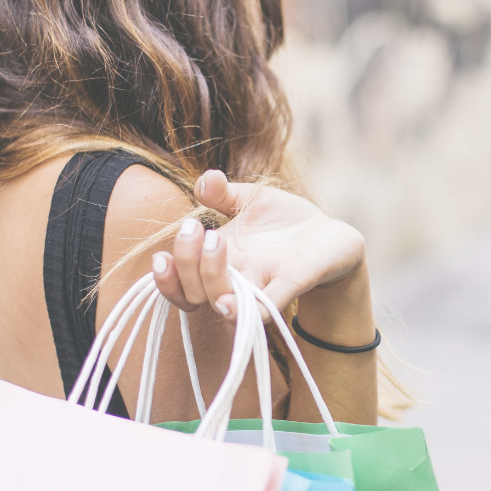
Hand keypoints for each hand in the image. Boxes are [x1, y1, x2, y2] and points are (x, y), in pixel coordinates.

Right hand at [150, 170, 366, 321]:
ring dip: (210, 276)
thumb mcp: (251, 200)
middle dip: (187, 262)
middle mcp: (235, 278)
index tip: (161, 257)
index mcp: (218, 260)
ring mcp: (261, 284)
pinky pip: (265, 307)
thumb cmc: (284, 222)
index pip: (179, 282)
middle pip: (194, 292)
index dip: (164, 279)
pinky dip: (247, 310)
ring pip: (223, 301)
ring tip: (215, 241)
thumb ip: (223, 193)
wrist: (330, 235)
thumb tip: (205, 179)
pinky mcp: (291, 284)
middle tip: (198, 230)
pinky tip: (230, 305)